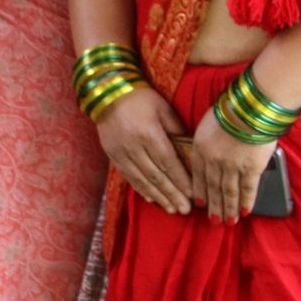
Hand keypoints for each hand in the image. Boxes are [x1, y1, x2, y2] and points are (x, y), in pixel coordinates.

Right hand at [96, 83, 191, 215]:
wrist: (106, 91)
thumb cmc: (141, 97)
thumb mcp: (163, 108)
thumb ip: (176, 130)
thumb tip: (189, 149)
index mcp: (149, 134)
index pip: (169, 163)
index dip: (181, 181)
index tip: (194, 195)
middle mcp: (133, 146)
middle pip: (156, 176)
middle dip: (172, 195)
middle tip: (185, 210)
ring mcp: (120, 152)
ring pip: (142, 179)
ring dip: (158, 196)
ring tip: (171, 209)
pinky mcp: (111, 154)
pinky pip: (127, 175)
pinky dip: (140, 188)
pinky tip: (151, 198)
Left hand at [186, 105, 275, 223]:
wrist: (249, 109)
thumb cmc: (229, 109)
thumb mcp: (207, 124)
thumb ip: (206, 141)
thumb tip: (207, 152)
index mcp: (200, 148)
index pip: (197, 175)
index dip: (199, 191)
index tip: (199, 204)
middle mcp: (213, 161)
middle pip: (213, 187)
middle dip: (214, 206)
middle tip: (214, 221)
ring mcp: (232, 167)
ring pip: (229, 192)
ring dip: (229, 209)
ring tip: (228, 222)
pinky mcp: (251, 168)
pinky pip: (248, 189)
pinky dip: (246, 202)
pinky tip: (245, 212)